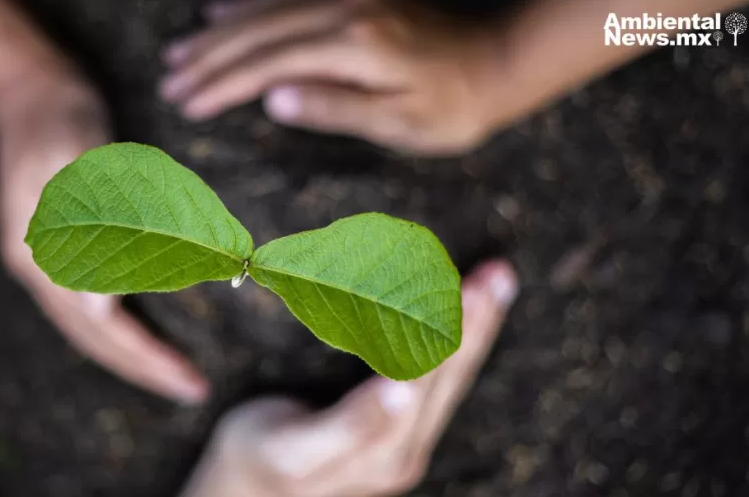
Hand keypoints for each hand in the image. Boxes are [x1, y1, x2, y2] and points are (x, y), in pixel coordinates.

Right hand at [0, 74, 208, 402]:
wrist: (30, 89)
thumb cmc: (60, 115)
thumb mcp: (77, 156)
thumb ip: (97, 217)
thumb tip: (111, 298)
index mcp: (42, 255)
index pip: (101, 325)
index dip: (146, 355)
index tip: (188, 379)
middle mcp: (39, 267)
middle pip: (95, 339)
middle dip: (145, 367)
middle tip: (194, 391)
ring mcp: (45, 260)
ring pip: (91, 329)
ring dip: (133, 355)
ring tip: (175, 374)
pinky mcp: (59, 249)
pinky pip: (91, 305)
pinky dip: (121, 328)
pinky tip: (146, 335)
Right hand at [160, 0, 506, 154]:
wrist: (502, 61)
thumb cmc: (455, 108)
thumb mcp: (399, 123)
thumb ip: (335, 108)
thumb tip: (272, 99)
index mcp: (354, 48)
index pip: (270, 64)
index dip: (223, 84)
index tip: (186, 103)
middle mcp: (345, 12)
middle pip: (260, 32)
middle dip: (209, 57)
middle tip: (168, 79)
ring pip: (268, 10)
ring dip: (220, 31)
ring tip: (179, 50)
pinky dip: (250, 6)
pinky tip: (223, 12)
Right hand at [181, 259, 517, 496]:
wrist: (250, 492)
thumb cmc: (262, 458)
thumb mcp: (296, 448)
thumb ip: (351, 424)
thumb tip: (401, 390)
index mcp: (387, 451)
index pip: (432, 380)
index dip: (459, 333)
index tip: (477, 287)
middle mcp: (406, 451)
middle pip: (451, 378)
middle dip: (477, 323)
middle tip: (498, 274)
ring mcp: (405, 446)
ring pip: (450, 380)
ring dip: (473, 330)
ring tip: (493, 284)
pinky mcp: (398, 438)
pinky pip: (436, 386)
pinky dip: (452, 344)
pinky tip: (460, 318)